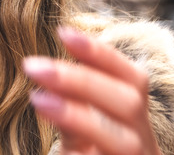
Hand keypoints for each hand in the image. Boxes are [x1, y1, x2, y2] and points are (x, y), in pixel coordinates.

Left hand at [22, 26, 161, 154]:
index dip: (101, 54)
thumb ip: (71, 103)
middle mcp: (142, 144)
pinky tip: (55, 149)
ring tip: (36, 100)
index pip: (133, 80)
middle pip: (128, 104)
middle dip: (81, 81)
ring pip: (120, 141)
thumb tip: (42, 68)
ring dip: (78, 116)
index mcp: (135, 121)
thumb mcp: (82, 128)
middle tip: (31, 65)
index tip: (62, 32)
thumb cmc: (91, 154)